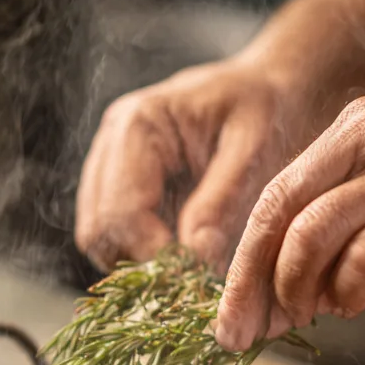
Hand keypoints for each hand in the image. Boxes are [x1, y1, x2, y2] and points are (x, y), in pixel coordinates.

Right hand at [75, 59, 302, 272]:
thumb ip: (220, 200)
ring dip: (138, 260)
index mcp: (138, 124)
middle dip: (141, 261)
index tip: (196, 275)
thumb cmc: (265, 107)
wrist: (267, 87)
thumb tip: (194, 255)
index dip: (153, 253)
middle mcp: (110, 142)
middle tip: (191, 276)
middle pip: (97, 229)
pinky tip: (180, 251)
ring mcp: (109, 163)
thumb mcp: (254, 147)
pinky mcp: (118, 183)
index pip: (120, 212)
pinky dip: (140, 251)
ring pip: (97, 237)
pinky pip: (112, 233)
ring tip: (188, 264)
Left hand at [215, 97, 364, 351]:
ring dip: (299, 289)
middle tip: (244, 332)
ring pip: (314, 232)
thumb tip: (264, 302)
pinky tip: (350, 303)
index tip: (229, 318)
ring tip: (309, 315)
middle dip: (252, 283)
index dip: (242, 265)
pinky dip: (349, 289)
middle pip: (281, 213)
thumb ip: (322, 251)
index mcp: (348, 136)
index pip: (273, 201)